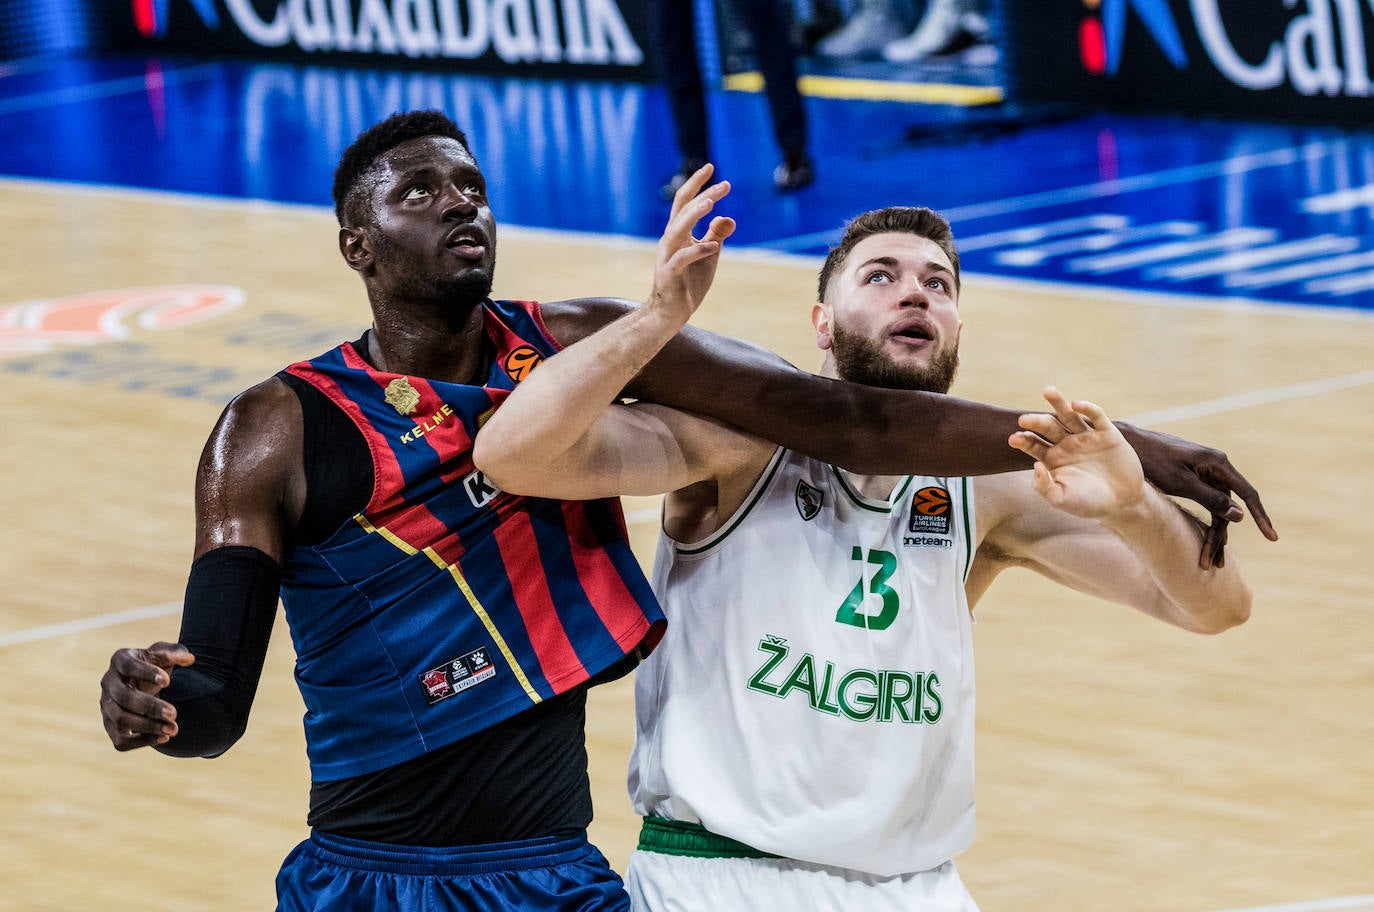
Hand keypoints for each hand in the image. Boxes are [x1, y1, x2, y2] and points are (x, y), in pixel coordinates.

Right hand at [99, 642, 193, 750]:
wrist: (145, 684)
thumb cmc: (156, 665)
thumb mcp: (165, 654)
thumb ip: (176, 652)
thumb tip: (190, 659)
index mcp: (120, 659)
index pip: (128, 666)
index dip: (146, 673)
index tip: (168, 681)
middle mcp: (109, 682)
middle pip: (123, 697)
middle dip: (150, 707)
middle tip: (174, 713)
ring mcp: (107, 706)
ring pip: (120, 720)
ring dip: (148, 727)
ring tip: (173, 729)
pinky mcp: (110, 726)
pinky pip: (120, 740)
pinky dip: (140, 742)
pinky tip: (163, 738)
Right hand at [649, 163, 735, 326]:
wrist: (671, 312)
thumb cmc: (689, 282)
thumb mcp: (709, 255)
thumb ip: (717, 235)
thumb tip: (728, 216)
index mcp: (678, 232)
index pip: (685, 201)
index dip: (698, 184)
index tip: (712, 167)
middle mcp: (670, 240)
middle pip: (683, 210)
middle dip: (703, 194)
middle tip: (725, 184)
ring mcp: (667, 256)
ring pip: (676, 229)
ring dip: (692, 216)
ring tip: (710, 204)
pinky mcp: (669, 274)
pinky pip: (681, 259)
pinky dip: (697, 251)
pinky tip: (713, 247)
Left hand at [1010, 387, 1144, 519]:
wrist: (1123, 503)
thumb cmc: (1088, 503)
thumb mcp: (1061, 499)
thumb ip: (1044, 486)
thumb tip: (1035, 465)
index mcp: (1052, 458)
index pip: (1033, 444)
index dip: (1023, 440)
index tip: (1014, 438)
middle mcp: (1067, 444)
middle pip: (1048, 426)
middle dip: (1035, 421)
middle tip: (1023, 419)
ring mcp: (1086, 437)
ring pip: (1069, 415)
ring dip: (1059, 403)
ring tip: (1047, 391)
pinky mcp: (1107, 434)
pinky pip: (1096, 416)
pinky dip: (1088, 408)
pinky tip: (1077, 404)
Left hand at [1115, 423, 1277, 568]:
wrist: (1129, 444)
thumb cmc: (1153, 460)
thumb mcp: (1181, 482)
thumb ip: (1210, 498)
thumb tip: (1240, 516)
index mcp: (1218, 464)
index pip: (1248, 494)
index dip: (1260, 517)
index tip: (1272, 537)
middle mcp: (1217, 468)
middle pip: (1229, 508)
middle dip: (1221, 537)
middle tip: (1214, 564)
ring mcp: (1206, 474)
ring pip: (1218, 509)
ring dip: (1213, 535)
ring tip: (1209, 562)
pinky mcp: (1195, 479)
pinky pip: (1207, 504)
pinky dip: (1205, 523)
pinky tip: (1205, 542)